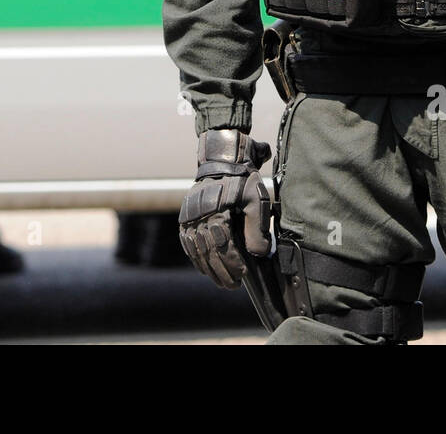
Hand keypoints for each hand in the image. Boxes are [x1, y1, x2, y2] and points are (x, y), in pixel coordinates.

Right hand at [178, 129, 271, 287]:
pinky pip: (187, 241)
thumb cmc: (242, 180)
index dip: (233, 263)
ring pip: (196, 249)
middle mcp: (199, 216)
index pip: (224, 246)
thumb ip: (257, 228)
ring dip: (208, 268)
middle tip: (233, 286)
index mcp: (217, 212)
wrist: (221, 159)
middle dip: (221, 271)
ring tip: (220, 282)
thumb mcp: (256, 200)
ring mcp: (189, 216)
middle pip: (209, 252)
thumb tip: (260, 254)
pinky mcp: (185, 215)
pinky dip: (194, 256)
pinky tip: (202, 268)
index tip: (242, 275)